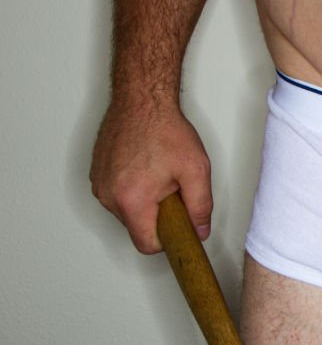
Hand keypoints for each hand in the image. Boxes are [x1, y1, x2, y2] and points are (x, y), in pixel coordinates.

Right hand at [90, 97, 212, 253]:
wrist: (142, 100)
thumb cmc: (165, 130)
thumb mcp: (196, 171)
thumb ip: (201, 206)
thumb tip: (200, 230)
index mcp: (132, 200)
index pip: (146, 244)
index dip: (167, 240)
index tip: (179, 230)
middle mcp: (109, 195)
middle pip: (137, 227)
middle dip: (158, 216)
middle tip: (173, 190)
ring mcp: (99, 184)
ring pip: (127, 211)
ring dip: (145, 201)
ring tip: (159, 174)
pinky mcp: (97, 175)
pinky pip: (118, 195)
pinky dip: (133, 189)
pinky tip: (146, 168)